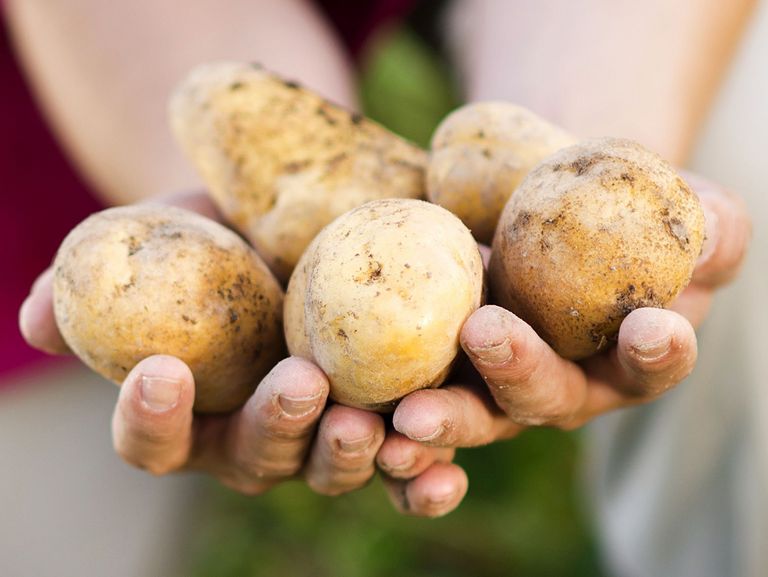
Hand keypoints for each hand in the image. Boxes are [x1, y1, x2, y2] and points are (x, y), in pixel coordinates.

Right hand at [18, 191, 458, 507]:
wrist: (291, 219)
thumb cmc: (213, 235)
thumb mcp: (157, 242)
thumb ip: (97, 281)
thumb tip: (34, 313)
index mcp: (194, 414)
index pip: (157, 439)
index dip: (150, 418)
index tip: (159, 368)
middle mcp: (259, 438)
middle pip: (258, 460)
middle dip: (274, 429)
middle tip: (296, 386)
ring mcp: (324, 435)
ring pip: (332, 468)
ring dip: (349, 455)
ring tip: (369, 425)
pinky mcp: (390, 419)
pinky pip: (408, 466)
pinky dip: (424, 479)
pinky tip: (443, 470)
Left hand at [378, 173, 749, 513]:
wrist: (552, 204)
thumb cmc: (627, 211)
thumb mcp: (685, 211)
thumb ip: (710, 230)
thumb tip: (708, 239)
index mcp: (626, 359)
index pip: (651, 365)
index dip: (657, 353)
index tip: (652, 326)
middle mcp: (561, 384)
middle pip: (544, 398)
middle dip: (519, 374)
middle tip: (487, 335)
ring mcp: (496, 383)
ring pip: (473, 415)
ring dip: (443, 419)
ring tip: (408, 414)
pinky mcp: (443, 369)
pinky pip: (416, 400)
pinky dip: (390, 418)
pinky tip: (359, 415)